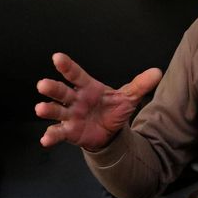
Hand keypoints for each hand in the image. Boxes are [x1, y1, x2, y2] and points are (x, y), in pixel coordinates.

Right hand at [34, 53, 161, 150]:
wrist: (108, 131)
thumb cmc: (112, 109)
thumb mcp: (127, 97)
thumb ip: (140, 85)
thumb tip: (157, 73)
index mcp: (87, 87)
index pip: (76, 74)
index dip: (67, 66)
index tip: (57, 57)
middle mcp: (75, 99)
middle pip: (61, 91)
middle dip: (52, 88)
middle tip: (42, 85)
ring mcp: (70, 115)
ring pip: (56, 111)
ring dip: (48, 110)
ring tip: (40, 109)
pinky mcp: (69, 131)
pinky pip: (58, 133)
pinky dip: (51, 136)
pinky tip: (45, 140)